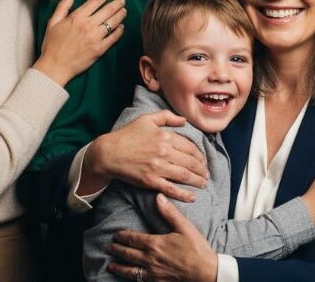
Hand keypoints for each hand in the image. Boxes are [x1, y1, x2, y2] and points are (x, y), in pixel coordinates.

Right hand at [33, 0, 127, 84]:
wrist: (55, 66)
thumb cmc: (52, 45)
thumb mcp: (53, 22)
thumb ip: (63, 6)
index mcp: (77, 17)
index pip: (96, 0)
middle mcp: (88, 25)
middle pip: (108, 9)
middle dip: (117, 3)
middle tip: (122, 0)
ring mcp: (95, 38)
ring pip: (113, 22)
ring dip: (120, 14)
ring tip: (124, 10)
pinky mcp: (100, 49)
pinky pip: (114, 37)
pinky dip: (119, 31)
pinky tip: (121, 27)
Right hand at [81, 110, 207, 198]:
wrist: (108, 153)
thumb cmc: (127, 135)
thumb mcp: (147, 119)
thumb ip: (167, 117)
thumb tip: (184, 120)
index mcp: (165, 136)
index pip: (190, 147)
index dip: (199, 155)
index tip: (203, 160)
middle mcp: (164, 152)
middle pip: (190, 162)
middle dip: (202, 169)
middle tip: (206, 174)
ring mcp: (158, 167)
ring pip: (185, 175)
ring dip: (198, 181)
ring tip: (203, 183)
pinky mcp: (151, 181)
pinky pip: (171, 189)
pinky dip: (184, 194)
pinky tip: (192, 197)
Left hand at [108, 193, 216, 281]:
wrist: (205, 272)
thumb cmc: (197, 248)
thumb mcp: (185, 227)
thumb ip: (169, 212)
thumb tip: (159, 197)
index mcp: (156, 243)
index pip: (134, 239)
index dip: (123, 236)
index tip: (116, 234)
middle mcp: (150, 259)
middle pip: (129, 254)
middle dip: (117, 250)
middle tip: (109, 247)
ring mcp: (153, 273)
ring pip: (130, 270)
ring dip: (119, 266)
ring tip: (111, 265)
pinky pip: (139, 280)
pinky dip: (130, 278)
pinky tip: (126, 277)